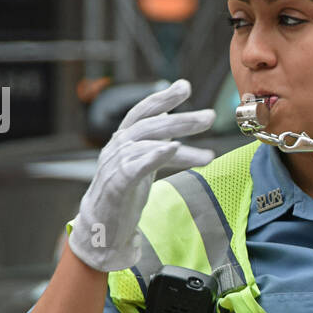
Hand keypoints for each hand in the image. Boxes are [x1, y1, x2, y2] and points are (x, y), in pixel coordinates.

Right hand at [68, 79, 215, 272]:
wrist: (101, 227)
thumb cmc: (123, 193)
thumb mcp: (141, 162)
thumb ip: (154, 142)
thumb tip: (171, 120)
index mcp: (124, 139)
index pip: (144, 111)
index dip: (163, 97)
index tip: (184, 85)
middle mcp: (118, 146)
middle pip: (152, 125)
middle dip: (183, 120)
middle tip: (210, 116)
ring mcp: (115, 164)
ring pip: (150, 145)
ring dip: (182, 145)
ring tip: (209, 154)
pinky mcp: (116, 184)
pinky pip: (136, 166)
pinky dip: (155, 155)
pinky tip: (173, 148)